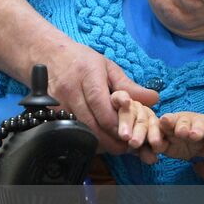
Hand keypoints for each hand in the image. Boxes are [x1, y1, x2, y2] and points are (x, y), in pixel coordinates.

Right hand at [34, 36, 159, 154]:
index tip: (130, 136)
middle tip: (126, 148)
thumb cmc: (82, 60)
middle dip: (111, 141)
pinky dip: (84, 139)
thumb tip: (154, 99)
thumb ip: (130, 86)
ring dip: (99, 143)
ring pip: (79, 131)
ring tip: (114, 146)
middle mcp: (70, 90)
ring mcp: (57, 102)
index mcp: (88, 76)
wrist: (49, 54)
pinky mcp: (49, 112)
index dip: (116, 125)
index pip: (102, 107)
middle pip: (91, 124)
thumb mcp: (108, 67)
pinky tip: (96, 139)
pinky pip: (69, 131)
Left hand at [158, 109, 203, 160]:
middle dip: (181, 126)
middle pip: (183, 121)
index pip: (167, 120)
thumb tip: (154, 146)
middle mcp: (186, 119)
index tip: (165, 121)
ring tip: (195, 135)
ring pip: (198, 121)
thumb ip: (161, 146)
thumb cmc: (181, 146)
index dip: (166, 121)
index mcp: (172, 123)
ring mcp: (201, 120)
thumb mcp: (170, 148)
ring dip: (196, 128)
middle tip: (181, 133)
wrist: (203, 147)